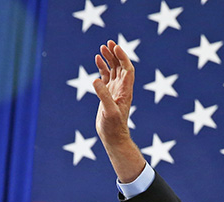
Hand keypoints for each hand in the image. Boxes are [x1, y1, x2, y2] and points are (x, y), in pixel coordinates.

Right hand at [94, 41, 145, 181]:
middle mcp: (122, 88)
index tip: (115, 47)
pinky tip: (97, 59)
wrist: (113, 137)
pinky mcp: (108, 94)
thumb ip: (104, 95)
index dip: (123, 57)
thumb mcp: (109, 111)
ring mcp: (115, 90)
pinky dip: (102, 67)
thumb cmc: (114, 127)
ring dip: (109, 58)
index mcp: (126, 91)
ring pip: (114, 70)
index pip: (127, 69)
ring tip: (102, 47)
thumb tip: (96, 80)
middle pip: (121, 66)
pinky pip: (106, 77)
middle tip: (108, 42)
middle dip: (116, 54)